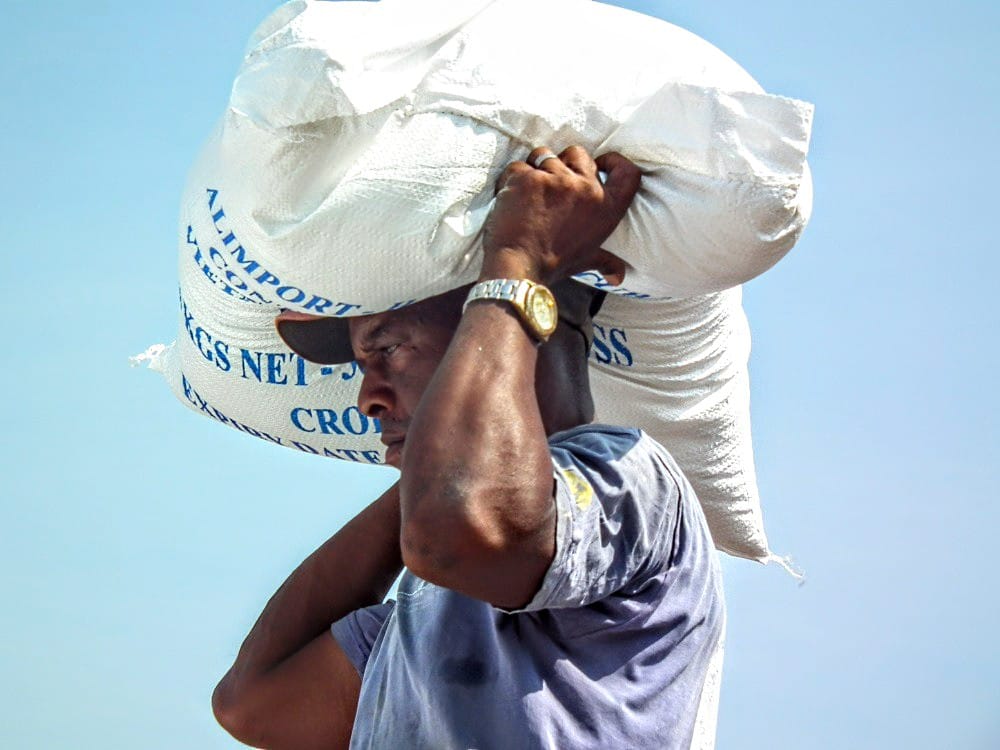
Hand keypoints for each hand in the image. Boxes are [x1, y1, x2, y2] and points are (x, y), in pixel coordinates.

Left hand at [481, 146, 640, 284]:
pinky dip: (512, 179)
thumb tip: (618, 276)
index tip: (601, 163)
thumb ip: (606, 262)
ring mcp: (557, 179)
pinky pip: (519, 166)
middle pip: (579, 154)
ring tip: (528, 194)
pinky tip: (510, 198)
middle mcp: (587, 189)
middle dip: (564, 163)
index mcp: (606, 208)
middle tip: (551, 186)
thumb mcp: (586, 260)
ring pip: (545, 155)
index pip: (628, 173)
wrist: (519, 267)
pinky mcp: (528, 177)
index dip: (614, 161)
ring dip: (535, 169)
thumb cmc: (553, 264)